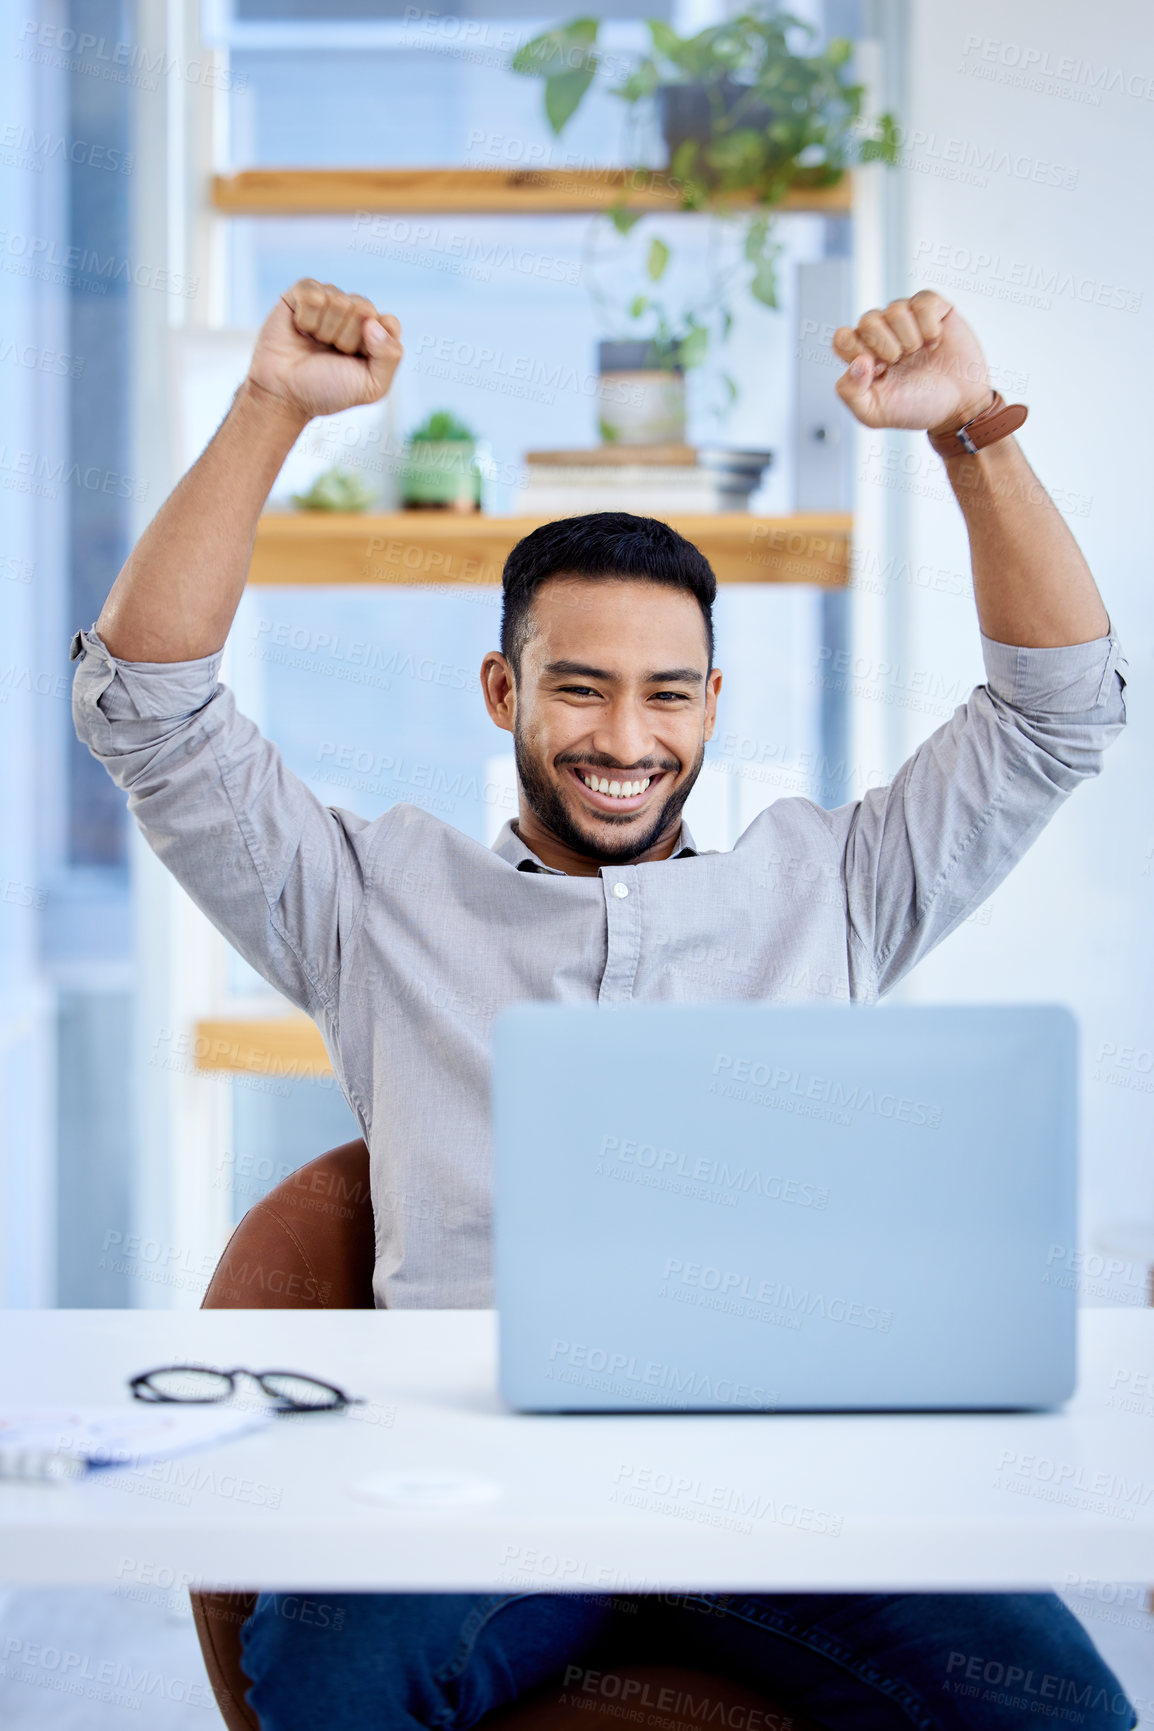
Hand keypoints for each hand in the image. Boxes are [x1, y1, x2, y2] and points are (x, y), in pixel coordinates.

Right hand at [244, 279, 402, 422]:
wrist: (285, 394)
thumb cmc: (328, 391)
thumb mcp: (371, 386)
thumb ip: (390, 357)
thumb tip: (373, 321)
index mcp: (375, 334)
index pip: (389, 323)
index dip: (372, 345)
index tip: (356, 361)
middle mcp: (354, 314)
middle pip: (364, 308)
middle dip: (347, 339)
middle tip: (331, 354)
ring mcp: (329, 300)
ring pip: (338, 300)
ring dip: (325, 331)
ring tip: (314, 344)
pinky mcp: (302, 293)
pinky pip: (312, 294)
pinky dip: (306, 318)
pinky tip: (300, 330)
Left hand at [833, 291, 990, 433]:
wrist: (959, 405)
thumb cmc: (916, 408)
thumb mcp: (874, 414)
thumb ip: (850, 393)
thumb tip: (858, 361)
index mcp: (862, 355)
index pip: (842, 338)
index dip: (858, 353)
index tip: (878, 371)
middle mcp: (881, 333)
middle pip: (868, 320)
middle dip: (887, 347)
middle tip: (901, 363)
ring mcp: (906, 318)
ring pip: (895, 309)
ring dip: (910, 339)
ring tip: (919, 354)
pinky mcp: (933, 308)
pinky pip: (923, 301)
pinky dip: (929, 326)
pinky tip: (935, 342)